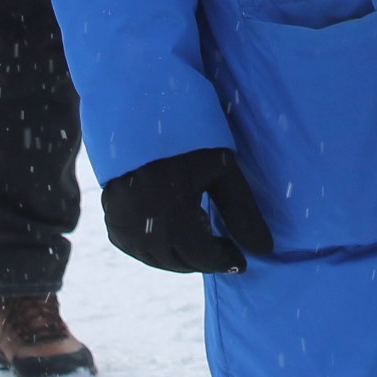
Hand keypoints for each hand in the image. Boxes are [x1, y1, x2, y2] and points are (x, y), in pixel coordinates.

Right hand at [102, 147, 272, 273]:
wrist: (138, 114)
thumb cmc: (187, 138)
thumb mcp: (222, 170)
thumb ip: (242, 213)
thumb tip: (264, 251)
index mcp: (173, 217)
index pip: (204, 258)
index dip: (225, 260)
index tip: (241, 259)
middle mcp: (144, 229)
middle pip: (181, 262)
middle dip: (205, 259)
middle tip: (222, 247)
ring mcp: (123, 226)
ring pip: (157, 259)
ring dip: (182, 257)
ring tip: (201, 239)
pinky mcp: (111, 219)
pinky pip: (136, 249)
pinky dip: (157, 249)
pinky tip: (173, 234)